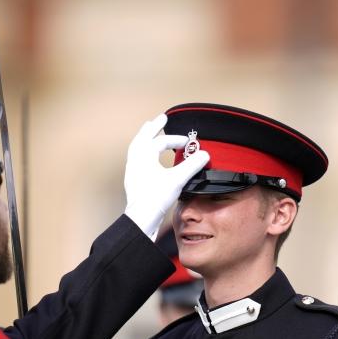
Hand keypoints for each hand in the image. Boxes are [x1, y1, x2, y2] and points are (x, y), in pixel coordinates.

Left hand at [123, 113, 208, 238]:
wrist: (142, 218)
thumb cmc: (155, 199)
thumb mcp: (177, 179)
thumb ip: (191, 165)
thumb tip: (204, 155)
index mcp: (144, 156)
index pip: (160, 141)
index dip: (175, 139)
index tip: (186, 141)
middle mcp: (135, 161)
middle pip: (143, 138)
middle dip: (152, 128)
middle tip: (160, 120)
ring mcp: (132, 171)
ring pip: (137, 148)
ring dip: (145, 139)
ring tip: (150, 133)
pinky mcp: (133, 181)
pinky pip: (136, 160)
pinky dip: (143, 153)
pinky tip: (149, 159)